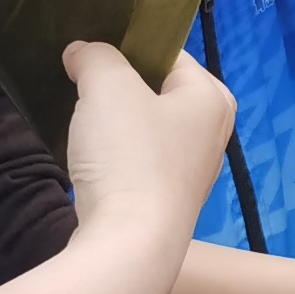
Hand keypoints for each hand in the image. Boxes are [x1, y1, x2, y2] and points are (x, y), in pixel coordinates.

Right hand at [60, 43, 232, 256]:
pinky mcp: (167, 201)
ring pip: (146, 129)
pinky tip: (91, 161)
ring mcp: (192, 171)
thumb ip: (96, 57)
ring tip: (83, 124)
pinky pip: (138, 162)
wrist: (129, 243)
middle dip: (119, 88)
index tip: (90, 56)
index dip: (126, 49)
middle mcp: (212, 133)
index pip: (168, 54)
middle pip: (157, 92)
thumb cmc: (129, 155)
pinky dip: (115, 157)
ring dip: (114, 124)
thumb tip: (82, 52)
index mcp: (211, 98)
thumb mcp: (108, 86)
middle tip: (84, 88)